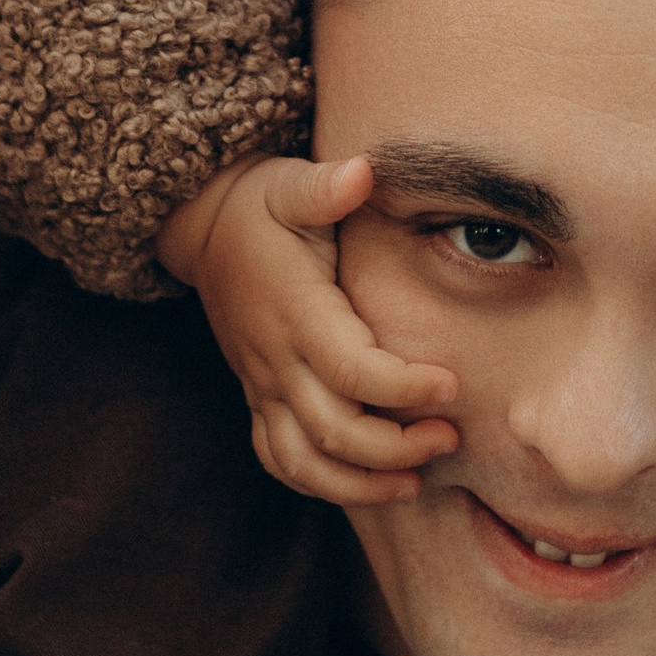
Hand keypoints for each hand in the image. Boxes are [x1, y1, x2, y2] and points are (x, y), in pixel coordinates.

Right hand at [163, 154, 458, 510]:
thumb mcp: (289, 183)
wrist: (204, 228)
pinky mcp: (257, 398)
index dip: (404, 387)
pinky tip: (369, 485)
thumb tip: (364, 170)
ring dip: (360, 483)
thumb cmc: (261, 206)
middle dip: (397, 446)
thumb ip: (324, 186)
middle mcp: (275, 359)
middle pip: (334, 429)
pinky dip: (322, 483)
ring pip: (303, 461)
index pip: (352, 370)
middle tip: (451, 435)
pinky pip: (280, 460)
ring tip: (415, 481)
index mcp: (295, 312)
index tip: (451, 385)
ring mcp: (262, 385)